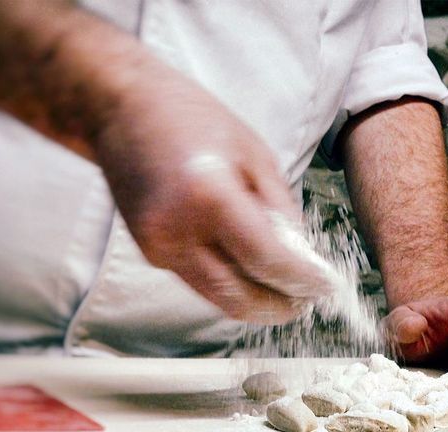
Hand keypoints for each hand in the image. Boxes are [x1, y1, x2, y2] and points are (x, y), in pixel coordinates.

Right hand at [93, 77, 331, 323]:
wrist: (119, 108)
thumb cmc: (191, 118)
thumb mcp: (255, 154)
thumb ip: (281, 210)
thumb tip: (303, 256)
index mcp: (209, 195)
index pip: (267, 261)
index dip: (303, 281)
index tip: (327, 287)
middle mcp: (177, 229)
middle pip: (240, 297)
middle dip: (282, 306)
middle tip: (309, 300)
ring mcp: (158, 246)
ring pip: (219, 299)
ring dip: (257, 302)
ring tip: (288, 291)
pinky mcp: (150, 253)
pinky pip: (201, 281)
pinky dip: (232, 283)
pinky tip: (253, 271)